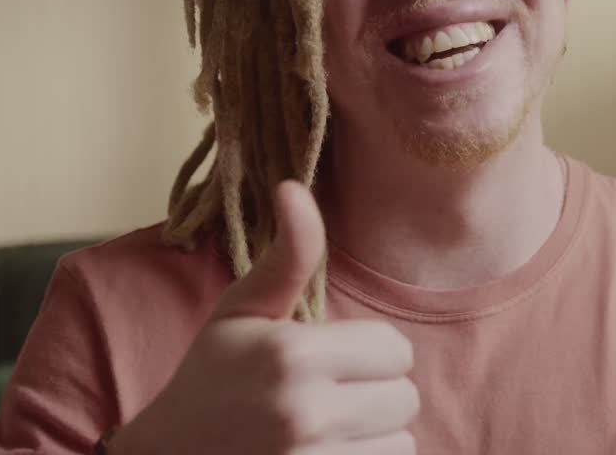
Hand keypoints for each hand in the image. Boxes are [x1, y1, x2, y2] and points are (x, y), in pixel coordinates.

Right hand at [112, 182, 418, 454]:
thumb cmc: (210, 380)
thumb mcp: (241, 313)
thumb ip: (287, 256)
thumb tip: (295, 187)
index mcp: (291, 357)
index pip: (396, 349)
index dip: (369, 352)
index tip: (331, 359)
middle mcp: (305, 414)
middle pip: (404, 397)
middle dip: (374, 394)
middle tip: (327, 397)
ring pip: (400, 442)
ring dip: (373, 436)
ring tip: (325, 432)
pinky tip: (326, 454)